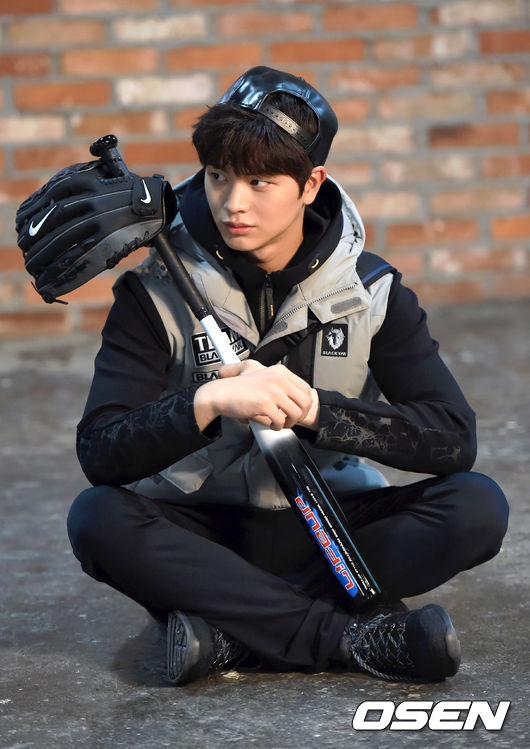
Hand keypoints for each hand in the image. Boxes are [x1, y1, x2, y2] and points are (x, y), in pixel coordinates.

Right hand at [193, 360, 318, 431]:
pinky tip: (271, 425)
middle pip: (305, 402)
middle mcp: (279, 378)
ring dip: (289, 423)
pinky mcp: (265, 403)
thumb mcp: (258, 372)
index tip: (296, 411)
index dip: (304, 404)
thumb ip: (277, 378)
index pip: (306, 389)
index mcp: (280, 371)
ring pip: (296, 413)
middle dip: (300, 415)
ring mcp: (272, 390)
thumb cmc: (237, 387)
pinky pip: (281, 421)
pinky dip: (277, 427)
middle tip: (289, 420)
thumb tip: (294, 393)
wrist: (220, 394)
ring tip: (279, 424)